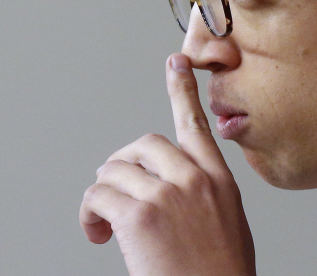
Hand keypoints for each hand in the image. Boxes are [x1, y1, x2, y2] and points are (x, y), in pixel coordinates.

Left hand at [79, 53, 255, 275]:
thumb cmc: (220, 274)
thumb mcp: (228, 225)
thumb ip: (204, 195)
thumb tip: (173, 192)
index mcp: (218, 181)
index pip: (197, 124)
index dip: (183, 90)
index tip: (176, 61)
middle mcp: (194, 180)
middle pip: (145, 144)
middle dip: (123, 164)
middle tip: (114, 188)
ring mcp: (166, 195)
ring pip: (115, 170)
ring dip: (103, 193)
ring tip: (104, 221)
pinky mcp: (139, 216)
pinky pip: (98, 196)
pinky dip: (89, 214)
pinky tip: (98, 233)